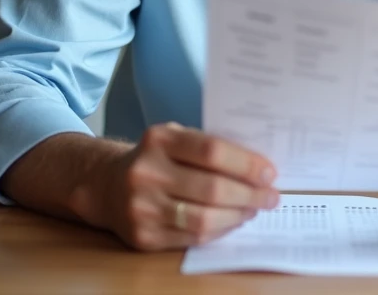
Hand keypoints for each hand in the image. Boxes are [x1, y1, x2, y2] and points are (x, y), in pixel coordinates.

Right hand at [97, 122, 279, 250]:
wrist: (106, 186)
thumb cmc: (155, 159)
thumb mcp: (174, 138)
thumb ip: (208, 145)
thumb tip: (258, 166)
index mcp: (158, 139)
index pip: (212, 151)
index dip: (246, 164)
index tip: (269, 172)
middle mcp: (146, 172)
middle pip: (212, 188)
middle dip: (249, 195)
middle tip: (271, 196)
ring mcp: (142, 207)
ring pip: (204, 219)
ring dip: (238, 216)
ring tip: (254, 209)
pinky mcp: (143, 236)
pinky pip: (192, 238)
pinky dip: (219, 231)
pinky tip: (231, 222)